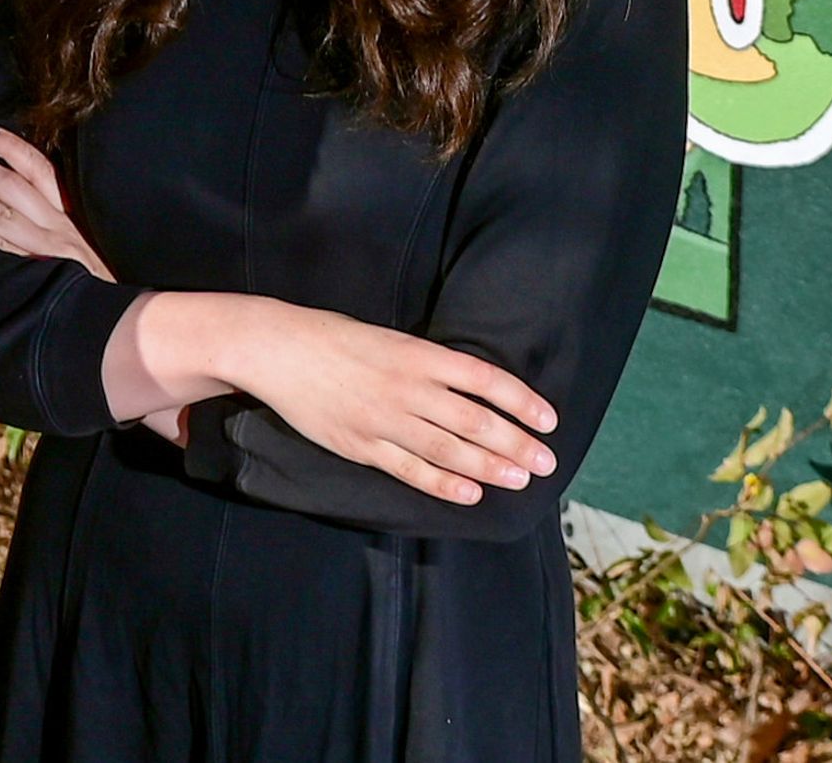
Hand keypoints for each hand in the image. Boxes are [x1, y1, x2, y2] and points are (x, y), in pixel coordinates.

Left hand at [0, 126, 111, 280]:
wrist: (114, 322)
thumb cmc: (91, 282)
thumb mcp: (81, 243)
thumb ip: (55, 220)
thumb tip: (15, 190)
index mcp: (68, 215)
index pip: (39, 171)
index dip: (11, 149)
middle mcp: (57, 228)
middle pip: (10, 187)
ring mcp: (44, 251)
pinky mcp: (32, 275)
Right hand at [221, 301, 560, 507]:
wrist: (282, 350)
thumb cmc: (337, 337)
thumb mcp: (391, 339)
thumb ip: (428, 365)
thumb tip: (472, 389)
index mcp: (419, 354)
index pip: (485, 380)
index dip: (521, 401)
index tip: (549, 420)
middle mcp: (409, 388)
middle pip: (474, 421)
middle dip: (516, 443)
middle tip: (547, 462)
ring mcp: (385, 420)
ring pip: (448, 450)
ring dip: (489, 467)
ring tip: (520, 479)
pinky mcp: (362, 445)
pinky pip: (410, 470)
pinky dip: (443, 484)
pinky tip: (470, 494)